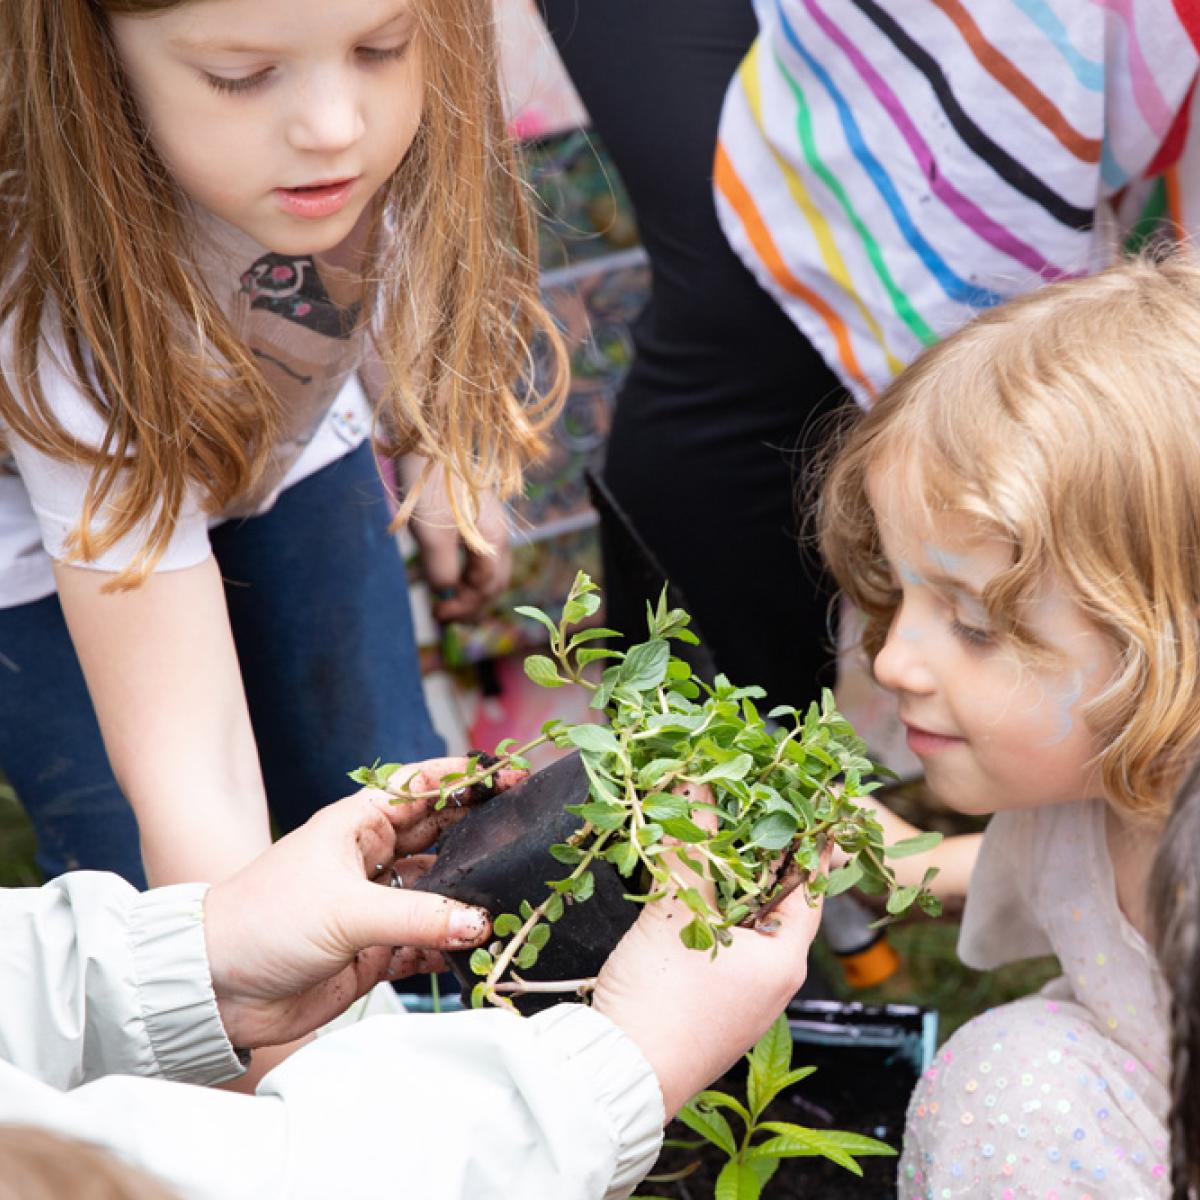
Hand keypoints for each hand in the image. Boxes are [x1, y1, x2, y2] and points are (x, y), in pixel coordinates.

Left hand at [204, 757, 523, 1049]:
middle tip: (526, 837)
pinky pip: (428, 943)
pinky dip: (451, 948)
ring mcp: (376, 906)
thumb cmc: (264, 922)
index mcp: (358, 825)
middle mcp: (372, 860)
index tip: (512, 776)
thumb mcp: (345, 910)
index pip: (423, 788)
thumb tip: (480, 921)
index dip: (467, 779)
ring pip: (440, 893)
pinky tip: (476, 951)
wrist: (216, 989)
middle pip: (441, 837)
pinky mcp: (376, 950)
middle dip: (480, 836)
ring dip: (470, 900)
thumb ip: (418, 916)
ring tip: (513, 901)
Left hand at [401, 455, 511, 622]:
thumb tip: (445, 590)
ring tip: (448, 599)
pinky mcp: (480, 514)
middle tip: (445, 616)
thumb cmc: (431, 486)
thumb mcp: (432, 536)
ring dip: (471, 590)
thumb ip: (442, 570)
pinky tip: (451, 571)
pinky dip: (469, 571)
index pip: (486, 589)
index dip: (464, 608)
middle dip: (473, 604)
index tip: (438, 615)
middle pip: (495, 583)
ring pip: (490, 569)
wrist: (430, 438)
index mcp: (494, 541)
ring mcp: (492, 523)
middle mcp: (500, 534)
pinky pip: (482, 554)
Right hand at [592, 786, 826, 1118]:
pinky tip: (687, 892)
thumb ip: (690, 847)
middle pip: (776, 904)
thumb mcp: (677, 913)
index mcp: (784, 961)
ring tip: (718, 839)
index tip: (817, 806)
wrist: (620, 1077)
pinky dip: (711, 915)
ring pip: (744, 925)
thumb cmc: (663, 999)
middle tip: (755, 809)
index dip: (811, 842)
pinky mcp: (709, 1007)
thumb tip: (696, 781)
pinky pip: (721, 947)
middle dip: (762, 858)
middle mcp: (773, 982)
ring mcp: (742, 999)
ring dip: (732, 886)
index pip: (810, 888)